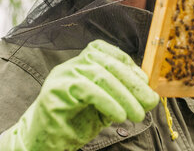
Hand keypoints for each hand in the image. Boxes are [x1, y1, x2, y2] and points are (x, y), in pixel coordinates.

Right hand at [0, 40, 159, 150]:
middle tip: (150, 102)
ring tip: (138, 114)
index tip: (145, 83)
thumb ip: (122, 96)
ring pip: (101, 76)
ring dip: (125, 96)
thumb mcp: (104, 106)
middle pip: (108, 64)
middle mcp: (71, 64)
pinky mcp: (56, 90)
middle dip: (133, 84)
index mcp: (82, 62)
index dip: (129, 65)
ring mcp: (62, 75)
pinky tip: (120, 116)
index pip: (108, 52)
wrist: (43, 143)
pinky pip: (88, 90)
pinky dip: (108, 102)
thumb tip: (150, 95)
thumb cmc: (75, 123)